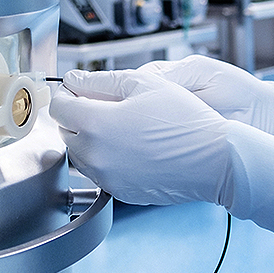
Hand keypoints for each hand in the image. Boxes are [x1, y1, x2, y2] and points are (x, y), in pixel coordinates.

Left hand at [51, 68, 273, 256]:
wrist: (214, 160)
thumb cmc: (185, 119)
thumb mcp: (145, 83)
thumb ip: (101, 80)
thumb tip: (73, 80)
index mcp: (96, 125)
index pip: (59, 108)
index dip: (64, 94)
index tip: (74, 88)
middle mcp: (95, 155)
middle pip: (65, 132)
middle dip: (74, 116)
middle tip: (96, 103)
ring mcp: (107, 178)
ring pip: (79, 155)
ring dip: (87, 138)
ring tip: (115, 124)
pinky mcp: (120, 192)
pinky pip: (99, 172)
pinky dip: (104, 158)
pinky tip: (128, 145)